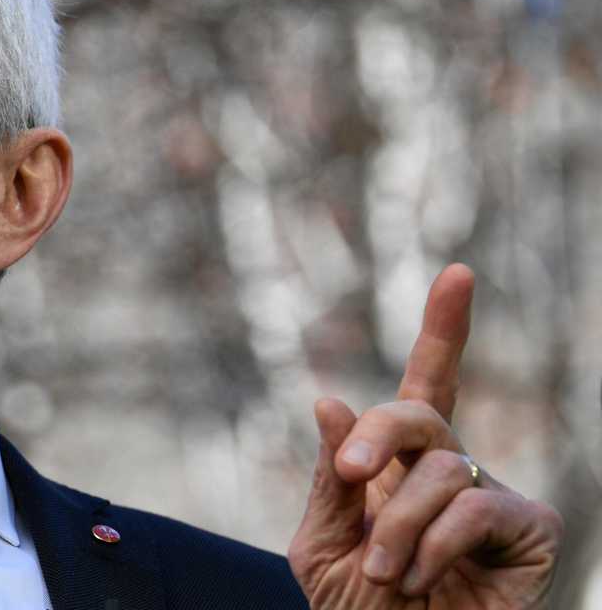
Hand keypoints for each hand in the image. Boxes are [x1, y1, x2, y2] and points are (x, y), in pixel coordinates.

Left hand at [287, 264, 562, 607]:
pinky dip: (434, 544)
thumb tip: (330, 398)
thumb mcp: (322, 547)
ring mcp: (492, 497)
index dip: (444, 329)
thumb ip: (329, 481)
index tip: (459, 273)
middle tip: (350, 475)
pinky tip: (421, 580)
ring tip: (384, 575)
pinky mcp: (531, 531)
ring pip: (439, 467)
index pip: (424, 385)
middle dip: (378, 434)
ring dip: (397, 525)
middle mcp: (449, 471)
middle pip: (418, 410)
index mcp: (397, 467)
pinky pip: (475, 506)